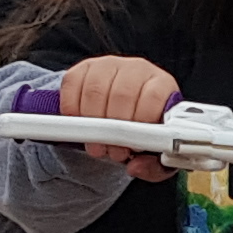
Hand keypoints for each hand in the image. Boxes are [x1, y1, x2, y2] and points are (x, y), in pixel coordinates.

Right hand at [61, 54, 181, 181]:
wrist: (124, 109)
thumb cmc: (144, 130)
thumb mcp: (156, 153)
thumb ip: (154, 166)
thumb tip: (136, 167)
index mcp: (161, 85)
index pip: (153, 97)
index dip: (141, 124)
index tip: (135, 144)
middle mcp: (137, 69)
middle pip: (121, 95)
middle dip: (114, 130)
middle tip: (113, 150)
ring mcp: (110, 65)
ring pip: (94, 91)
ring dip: (91, 124)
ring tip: (98, 144)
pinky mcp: (85, 67)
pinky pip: (72, 84)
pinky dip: (71, 109)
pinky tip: (81, 124)